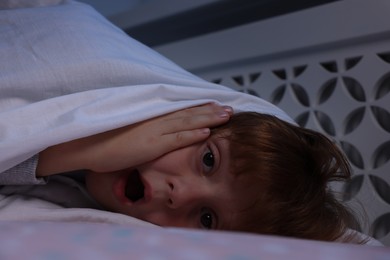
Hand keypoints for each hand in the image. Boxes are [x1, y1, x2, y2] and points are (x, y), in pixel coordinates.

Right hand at [37, 103, 232, 175]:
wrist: (85, 144)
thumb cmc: (102, 139)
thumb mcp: (127, 130)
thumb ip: (142, 130)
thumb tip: (151, 133)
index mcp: (149, 117)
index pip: (179, 110)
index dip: (198, 108)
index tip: (214, 105)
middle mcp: (154, 121)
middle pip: (187, 113)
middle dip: (210, 111)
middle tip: (229, 108)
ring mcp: (153, 132)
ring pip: (186, 122)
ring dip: (208, 118)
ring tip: (226, 115)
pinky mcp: (150, 144)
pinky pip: (175, 138)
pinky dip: (192, 133)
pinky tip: (206, 131)